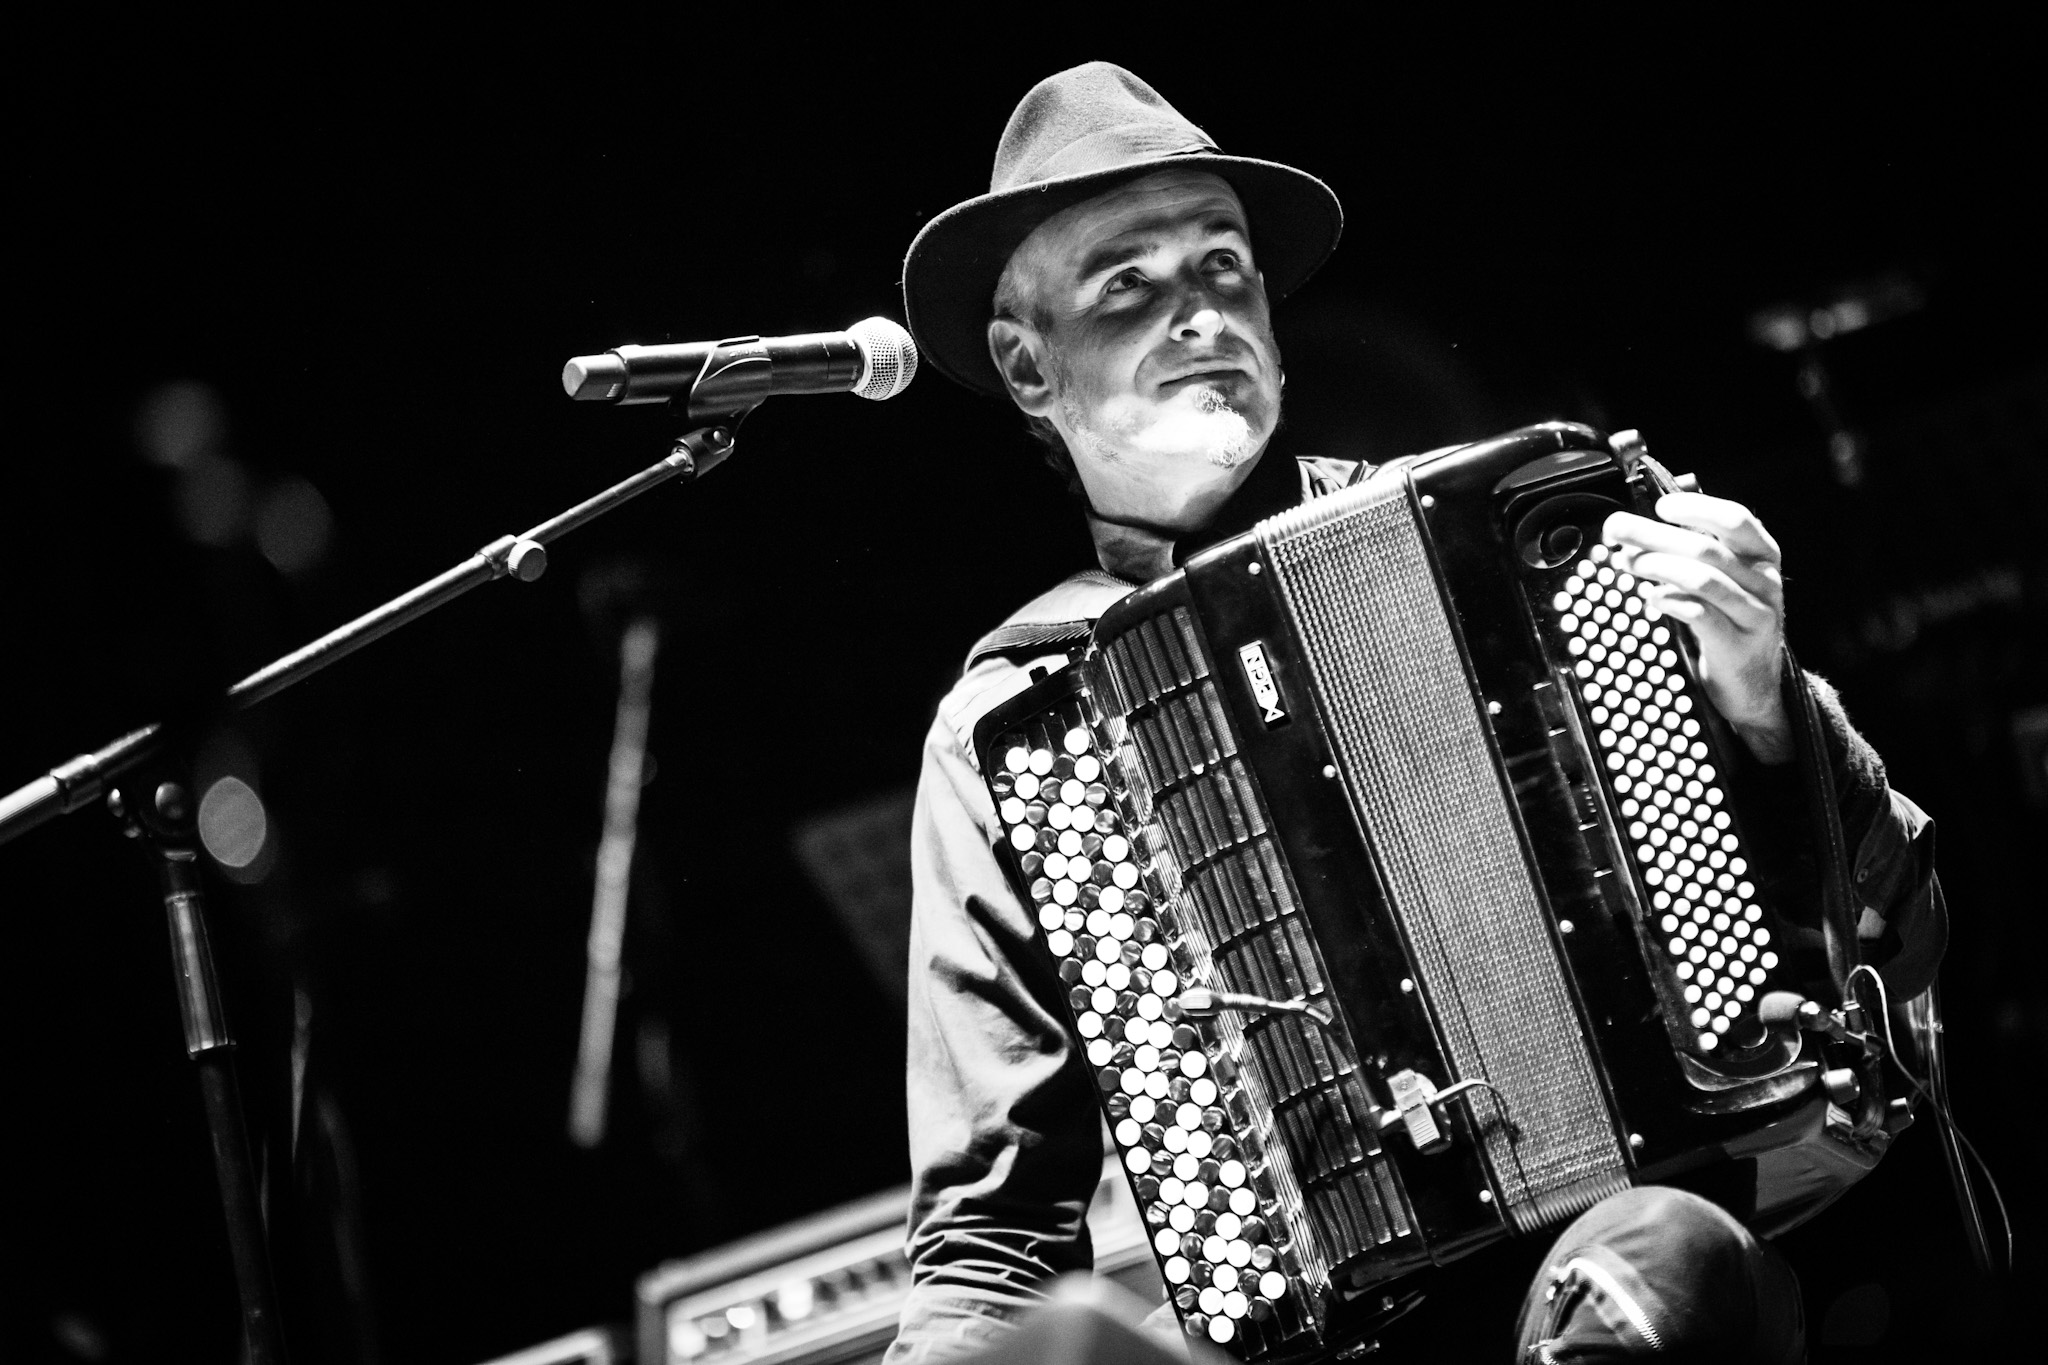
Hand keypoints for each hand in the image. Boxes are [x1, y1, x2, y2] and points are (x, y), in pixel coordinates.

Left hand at [1602, 492, 1791, 762]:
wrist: (1754, 684)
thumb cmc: (1730, 622)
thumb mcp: (1723, 582)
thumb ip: (1694, 554)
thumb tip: (1638, 530)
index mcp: (1762, 555)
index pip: (1735, 520)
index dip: (1697, 508)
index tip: (1661, 506)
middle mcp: (1764, 581)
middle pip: (1707, 548)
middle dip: (1655, 534)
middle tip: (1618, 529)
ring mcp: (1755, 614)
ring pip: (1704, 579)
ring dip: (1659, 566)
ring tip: (1629, 563)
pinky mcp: (1738, 645)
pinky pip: (1702, 616)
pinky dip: (1671, 602)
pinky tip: (1651, 598)